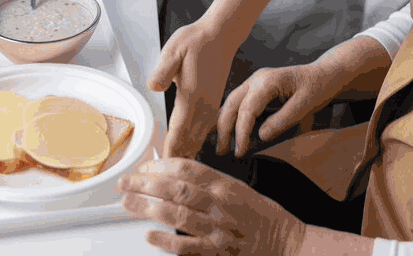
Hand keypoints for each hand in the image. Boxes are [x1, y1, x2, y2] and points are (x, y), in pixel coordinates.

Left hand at [118, 158, 306, 255]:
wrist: (287, 241)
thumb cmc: (261, 214)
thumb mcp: (238, 187)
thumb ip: (209, 181)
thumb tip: (175, 174)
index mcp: (224, 184)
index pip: (186, 168)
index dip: (160, 166)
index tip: (143, 167)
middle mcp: (219, 204)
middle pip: (175, 188)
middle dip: (145, 184)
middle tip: (125, 182)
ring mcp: (218, 228)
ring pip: (177, 214)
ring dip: (148, 207)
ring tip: (128, 203)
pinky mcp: (217, 252)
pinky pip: (187, 246)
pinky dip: (167, 240)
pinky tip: (149, 235)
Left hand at [148, 19, 236, 158]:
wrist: (220, 35)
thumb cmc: (196, 41)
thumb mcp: (174, 51)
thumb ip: (164, 70)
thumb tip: (154, 85)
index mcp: (192, 95)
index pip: (179, 129)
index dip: (170, 149)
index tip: (163, 165)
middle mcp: (204, 103)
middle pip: (190, 138)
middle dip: (179, 157)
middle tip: (169, 176)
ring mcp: (211, 103)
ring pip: (200, 135)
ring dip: (190, 151)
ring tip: (181, 168)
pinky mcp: (214, 100)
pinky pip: (207, 127)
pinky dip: (199, 140)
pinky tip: (195, 146)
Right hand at [215, 64, 331, 156]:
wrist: (324, 74)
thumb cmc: (318, 87)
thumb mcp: (306, 105)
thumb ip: (283, 120)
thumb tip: (261, 136)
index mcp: (268, 81)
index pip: (247, 108)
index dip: (241, 131)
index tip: (239, 152)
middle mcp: (256, 79)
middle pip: (231, 104)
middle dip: (224, 128)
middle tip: (221, 152)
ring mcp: (254, 82)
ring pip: (231, 102)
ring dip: (224, 124)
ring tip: (222, 146)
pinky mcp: (255, 88)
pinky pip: (238, 103)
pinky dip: (231, 118)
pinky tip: (228, 132)